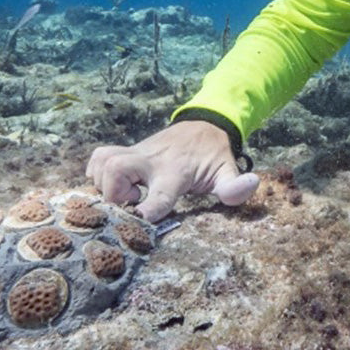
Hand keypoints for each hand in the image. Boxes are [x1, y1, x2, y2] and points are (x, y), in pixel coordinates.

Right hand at [86, 121, 258, 222]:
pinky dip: (97, 173)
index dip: (146, 212)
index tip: (141, 224)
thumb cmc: (212, 156)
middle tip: (128, 205)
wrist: (203, 125)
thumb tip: (252, 184)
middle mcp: (152, 161)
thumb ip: (235, 186)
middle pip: (117, 170)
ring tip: (124, 195)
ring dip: (104, 184)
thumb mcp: (228, 171)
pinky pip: (98, 158)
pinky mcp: (125, 151)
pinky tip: (115, 185)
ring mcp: (136, 153)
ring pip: (103, 161)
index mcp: (177, 172)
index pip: (158, 195)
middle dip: (113, 194)